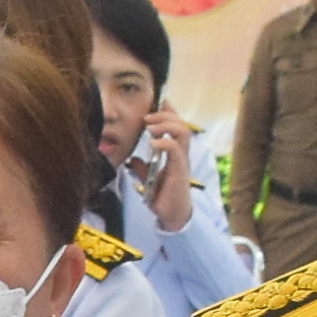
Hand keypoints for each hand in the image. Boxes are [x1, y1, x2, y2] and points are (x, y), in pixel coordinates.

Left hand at [135, 106, 199, 228]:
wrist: (171, 216)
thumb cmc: (163, 197)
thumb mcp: (149, 179)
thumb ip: (143, 168)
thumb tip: (134, 159)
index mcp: (176, 154)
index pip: (178, 126)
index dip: (171, 112)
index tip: (161, 101)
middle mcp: (182, 154)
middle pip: (182, 124)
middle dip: (165, 115)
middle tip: (147, 118)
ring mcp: (182, 160)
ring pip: (182, 132)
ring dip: (166, 124)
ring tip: (150, 127)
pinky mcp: (179, 169)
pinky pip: (175, 149)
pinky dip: (163, 142)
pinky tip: (152, 142)